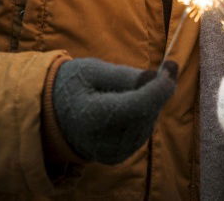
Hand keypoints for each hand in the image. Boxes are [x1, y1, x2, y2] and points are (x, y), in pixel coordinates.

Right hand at [52, 58, 176, 164]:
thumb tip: (158, 76)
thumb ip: (125, 75)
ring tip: (131, 88)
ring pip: (149, 120)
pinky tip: (131, 103)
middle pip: (146, 112)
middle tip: (163, 68)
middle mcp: (104, 141)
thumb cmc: (73, 85)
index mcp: (92, 117)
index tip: (171, 65)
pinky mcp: (119, 156)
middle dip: (158, 89)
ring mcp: (112, 153)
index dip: (159, 87)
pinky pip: (143, 129)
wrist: (53, 115)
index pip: (137, 106)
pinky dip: (145, 113)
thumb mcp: (93, 70)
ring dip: (151, 101)